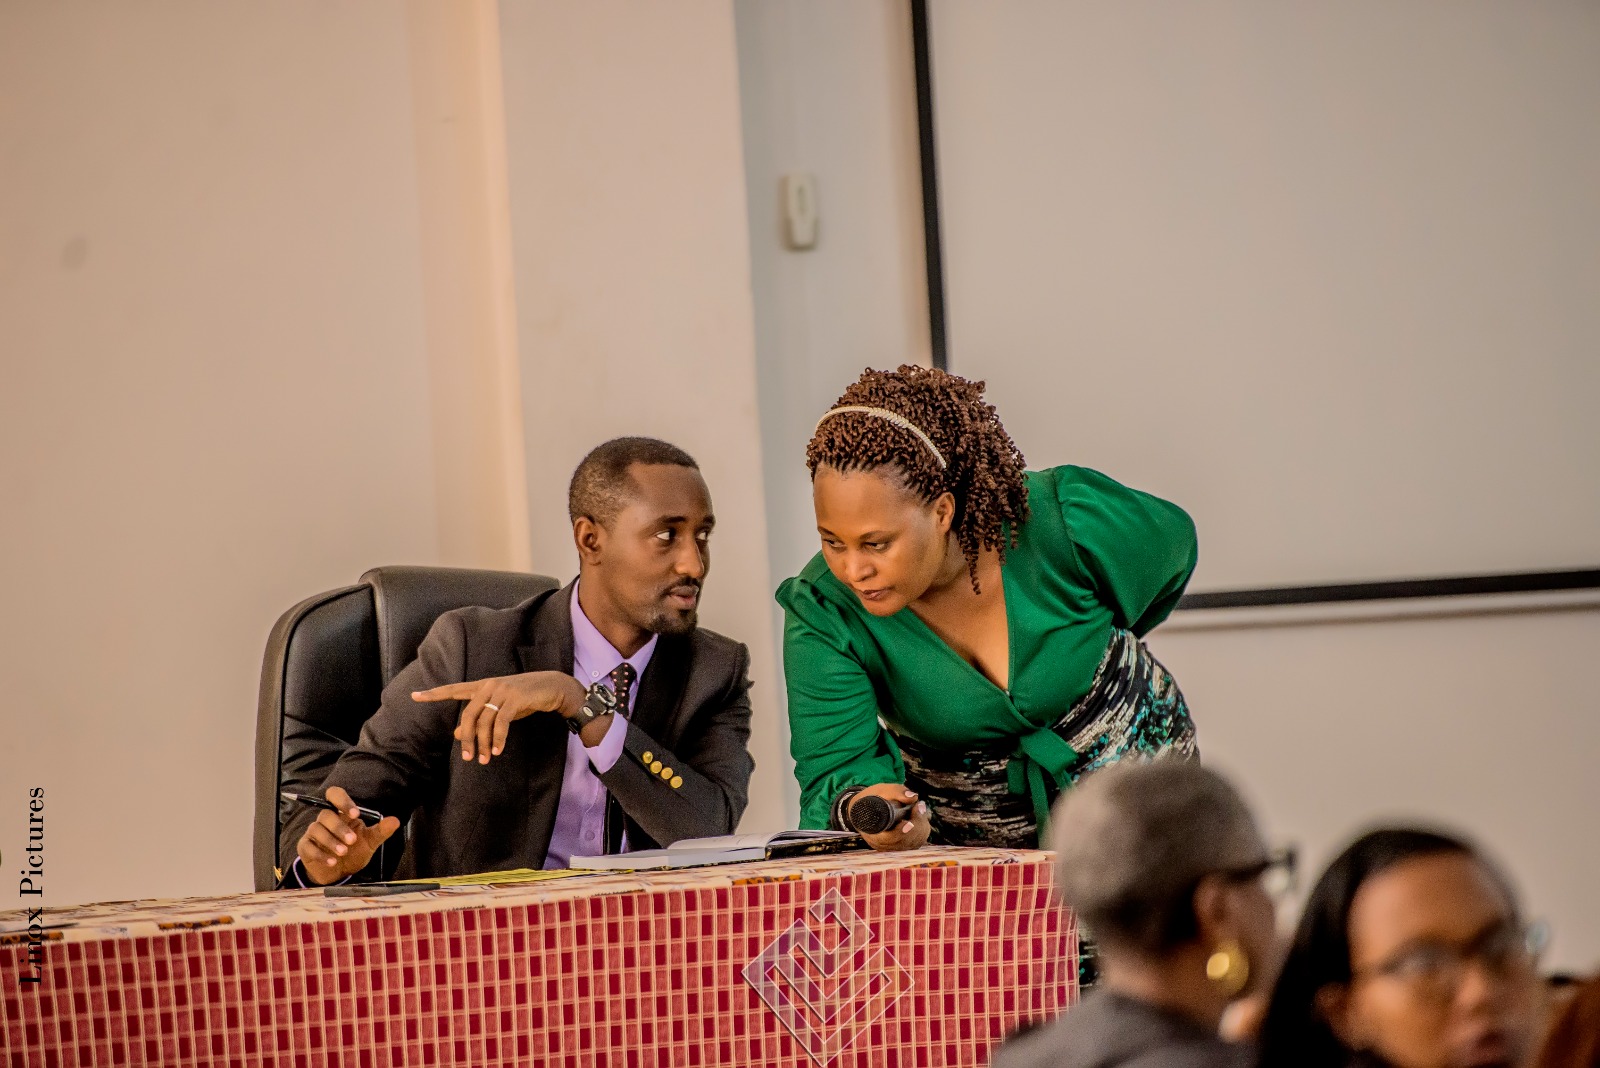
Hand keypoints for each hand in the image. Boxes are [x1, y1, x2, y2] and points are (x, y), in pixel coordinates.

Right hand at [295, 786, 400, 885]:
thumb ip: (381, 831)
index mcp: (341, 814)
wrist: (339, 873)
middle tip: (352, 841)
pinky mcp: (305, 847)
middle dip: (339, 827)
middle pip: (326, 814)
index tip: (355, 814)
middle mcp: (325, 820)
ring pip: (316, 829)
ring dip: (330, 841)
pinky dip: (320, 854)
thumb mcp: (370, 842)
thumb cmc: (353, 852)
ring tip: (343, 853)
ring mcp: (313, 833)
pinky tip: (332, 862)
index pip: (335, 795)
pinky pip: (308, 846)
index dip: (343, 801)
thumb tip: (395, 820)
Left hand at [413, 670, 587, 764]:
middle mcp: (489, 686)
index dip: (434, 694)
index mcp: (482, 686)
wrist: (551, 687)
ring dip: (483, 743)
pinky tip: (497, 751)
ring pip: (484, 721)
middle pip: (468, 714)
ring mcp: (502, 690)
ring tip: (483, 759)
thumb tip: (456, 733)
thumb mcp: (499, 709)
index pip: (454, 689)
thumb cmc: (524, 698)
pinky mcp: (514, 698)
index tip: (414, 696)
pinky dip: (498, 739)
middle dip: (466, 738)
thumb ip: (479, 719)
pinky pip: (501, 722)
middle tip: (467, 757)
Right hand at [850, 784, 930, 851]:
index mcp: (873, 833)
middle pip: (906, 841)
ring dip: (921, 825)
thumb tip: (913, 797)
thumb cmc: (872, 798)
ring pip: (914, 842)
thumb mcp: (881, 790)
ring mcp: (893, 847)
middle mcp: (883, 845)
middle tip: (919, 805)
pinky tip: (921, 816)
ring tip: (920, 808)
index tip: (910, 822)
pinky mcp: (902, 846)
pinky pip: (917, 841)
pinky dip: (922, 829)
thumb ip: (896, 792)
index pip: (890, 839)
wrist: (864, 808)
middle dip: (917, 823)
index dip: (901, 832)